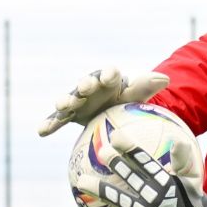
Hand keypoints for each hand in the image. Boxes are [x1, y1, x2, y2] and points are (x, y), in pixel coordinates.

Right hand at [37, 68, 169, 136]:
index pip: (109, 73)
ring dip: (65, 101)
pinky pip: (58, 120)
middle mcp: (90, 87)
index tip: (112, 75)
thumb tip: (165, 78)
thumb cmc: (127, 102)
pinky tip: (41, 132)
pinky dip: (49, 124)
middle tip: (85, 88)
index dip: (109, 74)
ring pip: (69, 99)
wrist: (113, 113)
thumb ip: (147, 86)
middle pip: (86, 84)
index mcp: (109, 80)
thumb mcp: (137, 96)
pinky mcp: (69, 114)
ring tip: (62, 106)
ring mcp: (78, 100)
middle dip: (85, 85)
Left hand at [75, 126, 206, 206]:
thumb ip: (182, 157)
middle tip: (101, 152)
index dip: (132, 149)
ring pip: (120, 200)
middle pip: (132, 179)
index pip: (147, 163)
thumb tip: (178, 140)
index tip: (117, 136)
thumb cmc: (191, 193)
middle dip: (117, 164)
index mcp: (167, 183)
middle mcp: (155, 198)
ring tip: (81, 182)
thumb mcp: (193, 175)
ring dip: (100, 191)